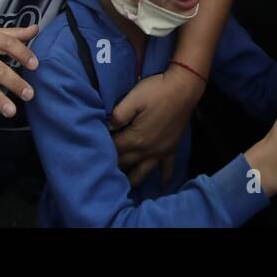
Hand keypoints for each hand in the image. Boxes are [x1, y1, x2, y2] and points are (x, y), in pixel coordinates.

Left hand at [110, 65, 204, 185]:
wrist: (184, 88)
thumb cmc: (156, 91)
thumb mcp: (133, 98)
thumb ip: (118, 115)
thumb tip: (105, 127)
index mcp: (135, 139)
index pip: (113, 149)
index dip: (102, 147)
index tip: (93, 146)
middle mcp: (147, 151)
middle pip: (124, 163)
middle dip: (111, 166)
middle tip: (99, 168)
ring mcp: (160, 152)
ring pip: (142, 173)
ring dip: (131, 180)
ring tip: (121, 187)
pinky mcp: (171, 149)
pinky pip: (167, 168)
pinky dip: (164, 179)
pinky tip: (162, 187)